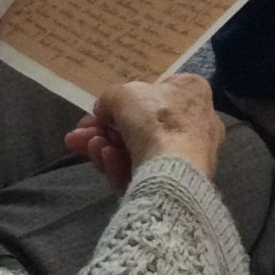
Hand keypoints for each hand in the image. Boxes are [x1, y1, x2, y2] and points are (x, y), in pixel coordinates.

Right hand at [63, 71, 223, 189]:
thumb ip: (109, 98)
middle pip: (139, 126)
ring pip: (138, 151)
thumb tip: (104, 112)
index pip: (154, 93)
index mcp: (191, 91)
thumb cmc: (156, 119)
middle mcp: (196, 122)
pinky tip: (106, 161)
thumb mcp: (122, 94)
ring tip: (90, 148)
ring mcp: (189, 155)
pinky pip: (146, 170)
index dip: (121, 103)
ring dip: (107, 148)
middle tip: (78, 136)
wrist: (174, 168)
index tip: (98, 112)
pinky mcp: (178, 182)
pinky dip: (121, 166)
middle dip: (103, 132)